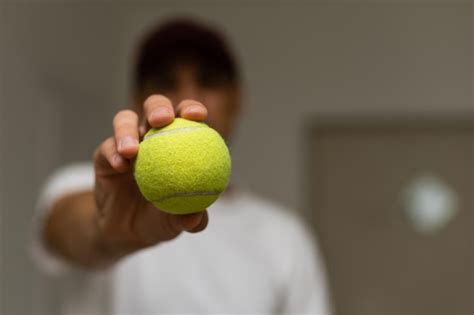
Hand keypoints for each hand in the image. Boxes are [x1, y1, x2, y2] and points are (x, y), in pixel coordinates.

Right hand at [93, 95, 208, 259]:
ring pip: (125, 120)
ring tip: (132, 150)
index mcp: (178, 143)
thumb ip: (190, 219)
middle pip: (155, 107)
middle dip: (160, 107)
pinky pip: (106, 148)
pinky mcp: (104, 156)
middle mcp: (152, 137)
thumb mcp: (176, 223)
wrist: (127, 232)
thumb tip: (197, 219)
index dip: (192, 109)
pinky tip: (120, 166)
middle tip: (163, 119)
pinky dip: (112, 154)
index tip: (198, 115)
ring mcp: (127, 144)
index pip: (187, 118)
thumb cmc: (160, 219)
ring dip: (127, 130)